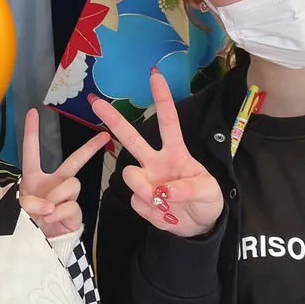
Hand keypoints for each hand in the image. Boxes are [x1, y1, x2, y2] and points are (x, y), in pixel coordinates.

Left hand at [18, 108, 109, 237]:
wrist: (41, 243)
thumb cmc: (29, 222)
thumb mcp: (23, 207)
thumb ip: (33, 201)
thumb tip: (50, 205)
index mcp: (36, 177)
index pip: (33, 151)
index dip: (32, 132)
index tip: (33, 112)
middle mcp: (55, 182)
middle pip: (75, 160)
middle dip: (90, 148)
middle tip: (104, 136)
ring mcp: (68, 196)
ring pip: (72, 184)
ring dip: (57, 197)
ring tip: (46, 212)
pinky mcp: (75, 210)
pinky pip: (71, 204)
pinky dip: (58, 212)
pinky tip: (51, 219)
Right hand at [90, 70, 223, 237]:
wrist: (199, 227)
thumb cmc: (207, 201)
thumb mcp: (209, 192)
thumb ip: (188, 189)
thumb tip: (163, 191)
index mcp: (176, 153)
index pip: (168, 122)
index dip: (162, 99)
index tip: (155, 76)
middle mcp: (156, 163)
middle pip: (130, 138)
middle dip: (113, 120)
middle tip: (95, 102)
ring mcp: (146, 181)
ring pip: (130, 176)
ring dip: (145, 191)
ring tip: (163, 204)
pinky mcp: (140, 200)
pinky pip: (137, 203)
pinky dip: (153, 213)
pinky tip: (165, 214)